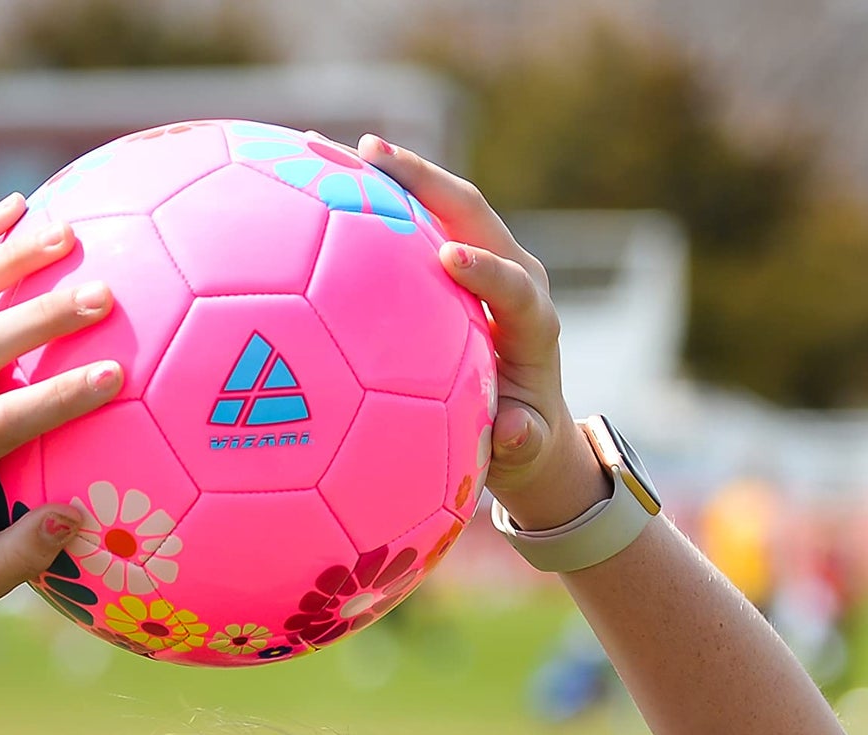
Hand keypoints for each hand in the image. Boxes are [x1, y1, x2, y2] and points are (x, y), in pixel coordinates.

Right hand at [358, 137, 606, 531]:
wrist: (526, 425)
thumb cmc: (517, 443)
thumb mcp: (522, 451)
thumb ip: (519, 440)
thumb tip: (508, 431)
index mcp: (532, 321)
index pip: (512, 285)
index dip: (485, 269)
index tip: (449, 256)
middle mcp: (513, 277)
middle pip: (471, 212)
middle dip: (424, 181)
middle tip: (371, 154)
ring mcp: (485, 263)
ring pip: (443, 206)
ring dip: (397, 176)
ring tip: (344, 150)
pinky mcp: (460, 264)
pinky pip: (421, 225)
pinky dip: (383, 203)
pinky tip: (335, 186)